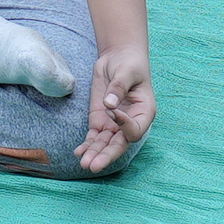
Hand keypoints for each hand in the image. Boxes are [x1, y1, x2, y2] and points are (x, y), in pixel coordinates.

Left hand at [76, 41, 153, 171]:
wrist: (118, 58)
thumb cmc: (129, 64)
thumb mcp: (126, 72)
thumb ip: (119, 88)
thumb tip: (109, 104)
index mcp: (144, 113)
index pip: (134, 130)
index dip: (124, 125)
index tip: (112, 110)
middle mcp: (129, 123)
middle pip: (119, 144)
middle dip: (106, 155)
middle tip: (94, 165)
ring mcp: (114, 124)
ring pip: (105, 144)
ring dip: (95, 154)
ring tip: (84, 164)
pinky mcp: (100, 120)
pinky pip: (94, 137)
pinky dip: (87, 145)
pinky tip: (78, 153)